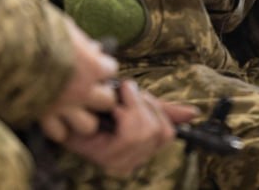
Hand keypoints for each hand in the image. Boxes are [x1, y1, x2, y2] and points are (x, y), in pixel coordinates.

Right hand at [38, 21, 118, 143]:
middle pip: (107, 101)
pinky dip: (57, 127)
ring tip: (75, 109)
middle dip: (100, 95)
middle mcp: (82, 89)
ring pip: (88, 125)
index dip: (102, 66)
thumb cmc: (38, 30)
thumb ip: (82, 41)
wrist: (8, 46)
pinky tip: (53, 116)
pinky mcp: (43, 117)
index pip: (111, 69)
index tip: (94, 62)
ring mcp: (64, 106)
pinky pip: (58, 133)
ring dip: (83, 117)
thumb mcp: (65, 28)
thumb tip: (93, 47)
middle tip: (89, 88)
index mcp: (91, 65)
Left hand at [60, 81, 195, 175]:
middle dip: (143, 105)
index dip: (156, 110)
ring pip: (147, 131)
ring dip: (133, 106)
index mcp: (141, 149)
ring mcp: (120, 163)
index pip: (167, 132)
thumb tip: (194, 113)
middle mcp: (132, 161)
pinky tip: (109, 109)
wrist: (65, 107)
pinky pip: (132, 132)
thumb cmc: (96, 107)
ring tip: (115, 101)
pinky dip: (124, 112)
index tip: (138, 97)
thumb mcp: (134, 104)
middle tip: (124, 95)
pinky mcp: (107, 159)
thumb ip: (163, 110)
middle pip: (158, 130)